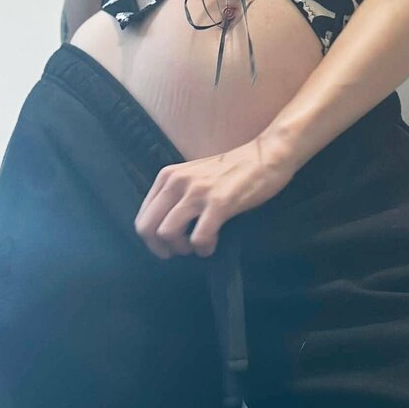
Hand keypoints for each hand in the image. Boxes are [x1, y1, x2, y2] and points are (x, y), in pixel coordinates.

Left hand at [134, 137, 296, 258]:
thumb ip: (178, 195)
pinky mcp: (219, 203)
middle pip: (147, 228)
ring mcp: (197, 192)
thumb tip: (167, 226)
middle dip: (161, 248)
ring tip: (197, 247)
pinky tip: (212, 245)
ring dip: (181, 248)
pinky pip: (199, 238)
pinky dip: (203, 249)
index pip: (142, 217)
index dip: (151, 240)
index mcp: (168, 176)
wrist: (266, 156)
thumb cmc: (234, 170)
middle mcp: (177, 182)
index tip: (168, 246)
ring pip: (167, 233)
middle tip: (180, 251)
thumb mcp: (195, 176)